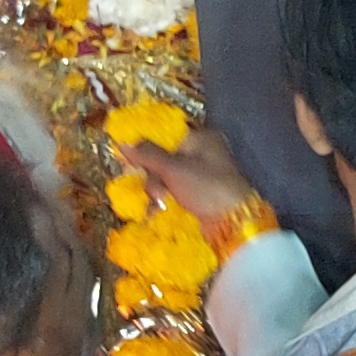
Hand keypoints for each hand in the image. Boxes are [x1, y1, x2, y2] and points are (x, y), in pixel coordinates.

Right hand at [122, 125, 258, 223]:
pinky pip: (174, 189)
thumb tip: (123, 142)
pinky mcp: (199, 192)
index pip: (165, 134)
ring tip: (158, 203)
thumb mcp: (173, 168)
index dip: (145, 145)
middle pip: (164, 156)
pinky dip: (165, 196)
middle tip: (153, 191)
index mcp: (201, 138)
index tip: (127, 158)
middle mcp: (202, 152)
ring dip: (157, 188)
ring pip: (167, 174)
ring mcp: (201, 173)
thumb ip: (147, 154)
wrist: (232, 221)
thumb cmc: (205, 187)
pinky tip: (157, 209)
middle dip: (153, 174)